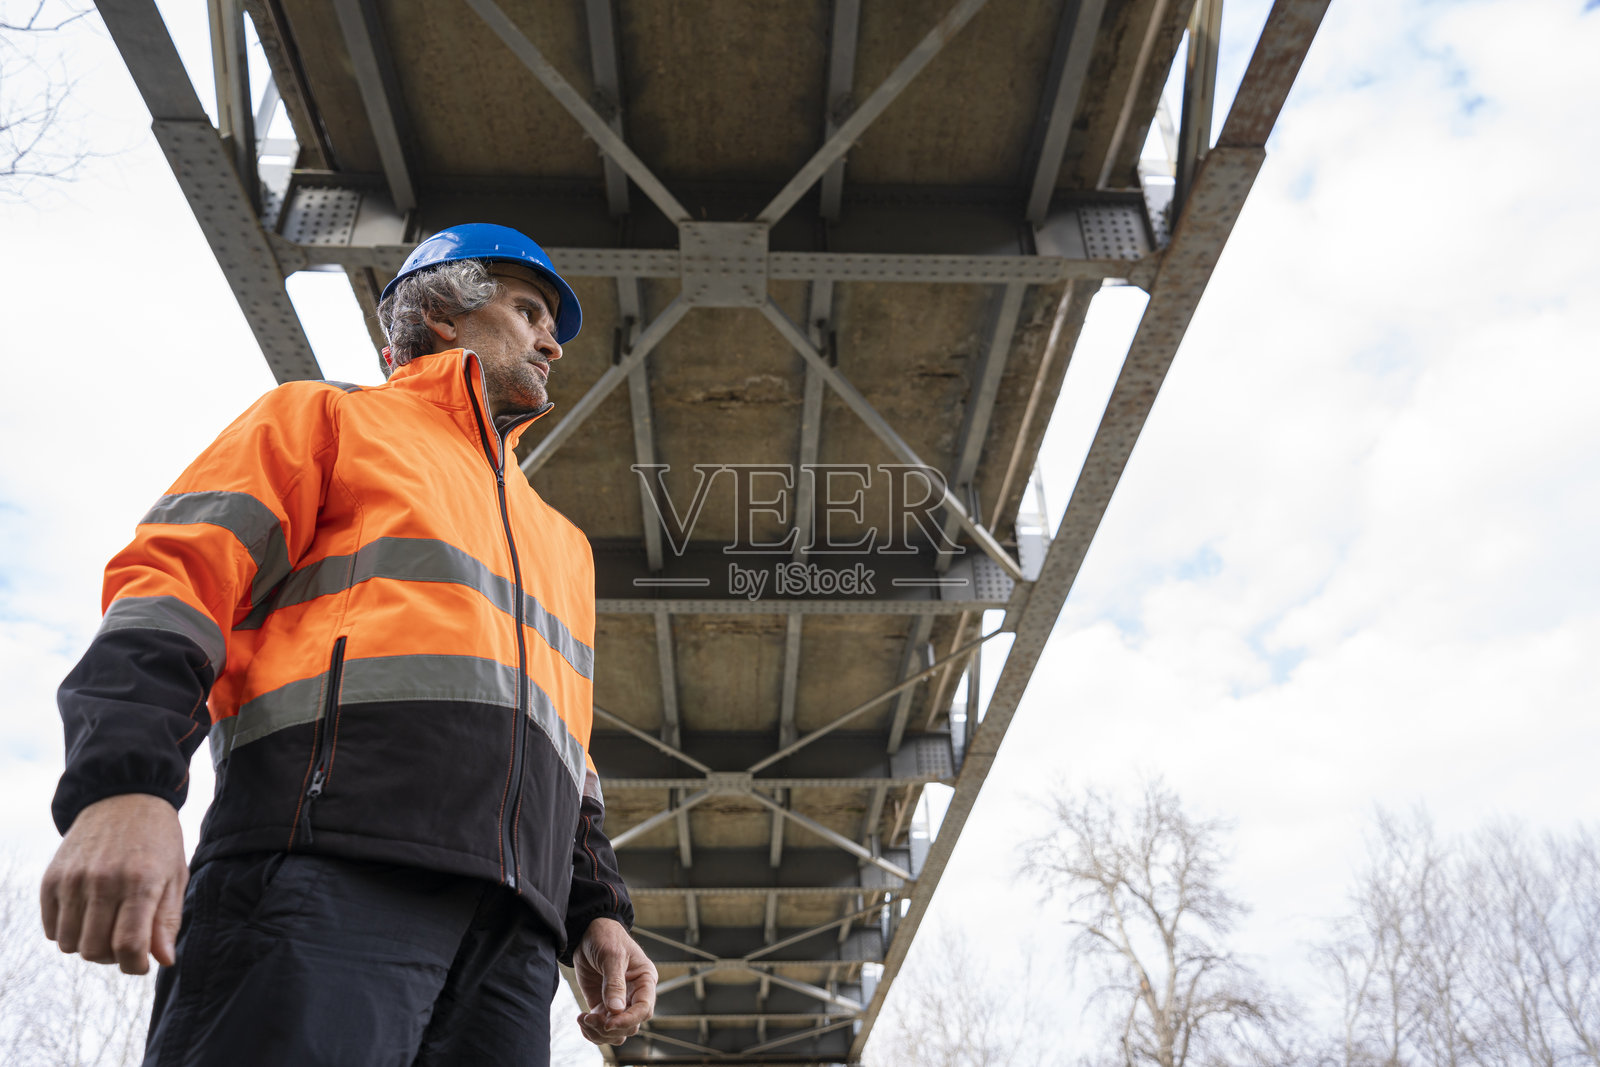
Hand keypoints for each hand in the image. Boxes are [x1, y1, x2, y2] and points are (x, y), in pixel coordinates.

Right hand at [40, 793, 186, 974]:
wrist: (124, 797)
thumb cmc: (157, 839)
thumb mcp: (175, 875)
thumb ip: (167, 920)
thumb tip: (163, 961)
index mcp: (140, 881)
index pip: (129, 945)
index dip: (136, 966)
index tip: (142, 964)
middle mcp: (103, 881)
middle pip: (95, 950)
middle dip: (113, 957)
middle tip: (125, 942)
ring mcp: (72, 880)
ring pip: (70, 944)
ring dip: (88, 946)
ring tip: (106, 927)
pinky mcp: (51, 878)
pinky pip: (50, 929)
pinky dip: (67, 932)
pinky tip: (86, 916)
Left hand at [572, 917, 656, 1044]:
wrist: (587, 932)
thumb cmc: (606, 937)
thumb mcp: (612, 955)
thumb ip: (614, 983)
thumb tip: (616, 1011)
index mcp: (645, 980)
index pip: (644, 1009)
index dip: (628, 1020)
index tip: (608, 1023)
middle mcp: (635, 994)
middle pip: (631, 1025)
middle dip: (611, 1028)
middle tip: (591, 1018)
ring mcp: (619, 1002)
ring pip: (617, 1032)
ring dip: (600, 1033)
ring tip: (584, 1019)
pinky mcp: (602, 1006)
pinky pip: (602, 1029)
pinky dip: (591, 1031)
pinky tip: (581, 1018)